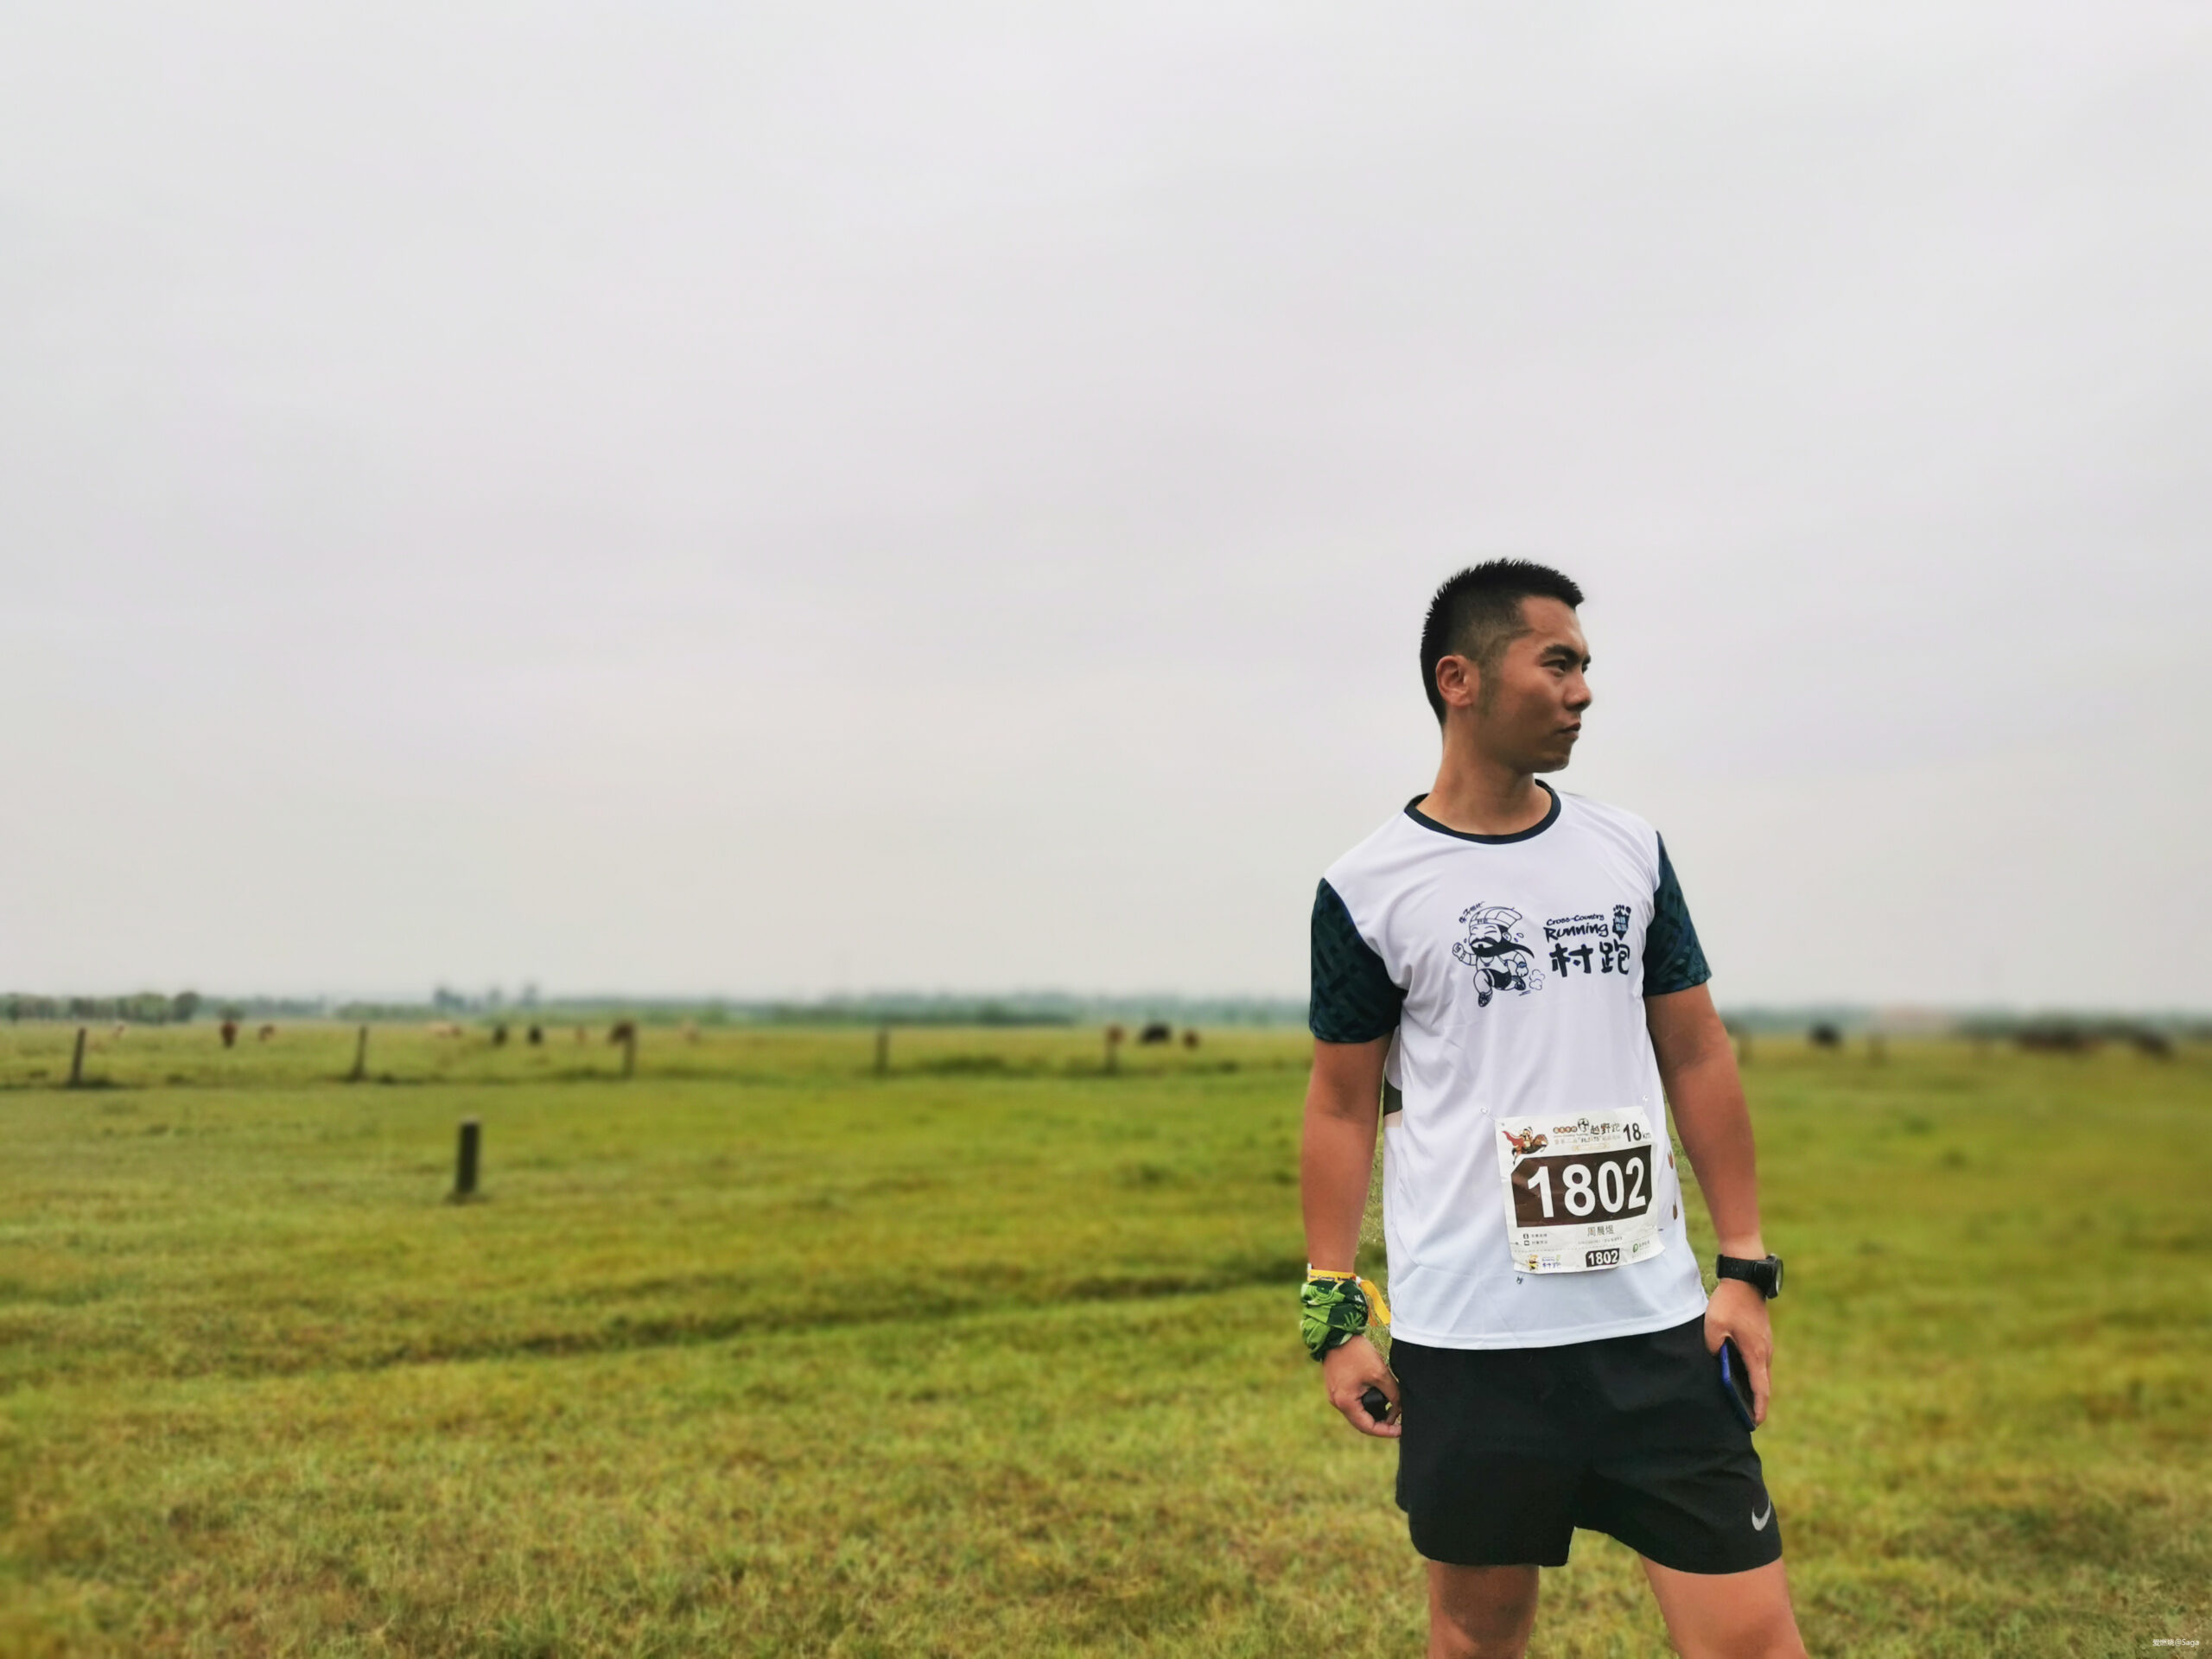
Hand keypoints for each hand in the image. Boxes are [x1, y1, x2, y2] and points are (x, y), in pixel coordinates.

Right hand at [1321, 1335, 1399, 1437]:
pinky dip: (1365, 1404)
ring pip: (1357, 1413)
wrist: (1337, 1334)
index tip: (1401, 1429)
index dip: (1386, 1431)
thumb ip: (1393, 1394)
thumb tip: (1400, 1409)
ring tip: (1390, 1408)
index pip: (1368, 1428)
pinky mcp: (1336, 1387)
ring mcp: (1334, 1395)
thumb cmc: (1357, 1353)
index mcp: (1346, 1402)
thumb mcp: (1380, 1374)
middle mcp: (1337, 1402)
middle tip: (1398, 1420)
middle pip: (1361, 1423)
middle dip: (1380, 1424)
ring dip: (1373, 1414)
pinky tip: (1378, 1397)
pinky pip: (1352, 1403)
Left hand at [1703, 1279, 1773, 1426]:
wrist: (1745, 1278)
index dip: (1758, 1408)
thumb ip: (1714, 1347)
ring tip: (1743, 1400)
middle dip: (1756, 1401)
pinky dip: (1754, 1373)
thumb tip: (1716, 1360)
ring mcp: (1766, 1343)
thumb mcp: (1713, 1326)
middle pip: (1763, 1383)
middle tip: (1746, 1417)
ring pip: (1762, 1372)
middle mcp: (1766, 1351)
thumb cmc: (1730, 1302)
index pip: (1760, 1389)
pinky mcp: (1762, 1336)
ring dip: (1755, 1387)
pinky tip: (1742, 1375)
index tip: (1755, 1423)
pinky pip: (1759, 1360)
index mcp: (1756, 1353)